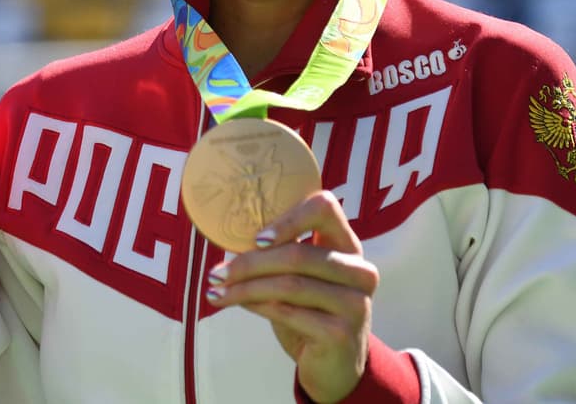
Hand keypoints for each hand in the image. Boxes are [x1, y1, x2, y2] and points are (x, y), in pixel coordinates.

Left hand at [205, 191, 378, 403]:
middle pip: (297, 254)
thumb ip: (278, 255)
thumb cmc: (308, 313)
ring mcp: (355, 303)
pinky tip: (239, 304)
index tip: (256, 238)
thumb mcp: (297, 279)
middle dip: (249, 263)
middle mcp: (359, 271)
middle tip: (216, 274)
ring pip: (289, 285)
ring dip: (245, 288)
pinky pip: (289, 312)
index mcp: (347, 246)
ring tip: (216, 292)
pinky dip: (257, 306)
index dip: (288, 218)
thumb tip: (229, 240)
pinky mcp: (342, 333)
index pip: (325, 207)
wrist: (334, 367)